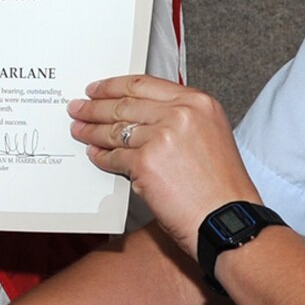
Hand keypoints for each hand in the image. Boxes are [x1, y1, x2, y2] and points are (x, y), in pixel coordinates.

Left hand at [69, 75, 261, 256]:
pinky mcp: (146, 163)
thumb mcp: (209, 137)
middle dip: (96, 106)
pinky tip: (95, 156)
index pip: (145, 84)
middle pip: (125, 104)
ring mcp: (162, 136)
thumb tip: (140, 118)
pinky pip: (114, 157)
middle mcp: (181, 114)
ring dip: (91, 130)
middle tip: (78, 107)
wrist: (226, 220)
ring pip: (115, 130)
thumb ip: (179, 120)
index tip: (98, 89)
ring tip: (78, 130)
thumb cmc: (220, 189)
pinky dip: (101, 158)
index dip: (114, 86)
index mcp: (199, 103)